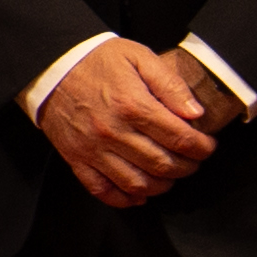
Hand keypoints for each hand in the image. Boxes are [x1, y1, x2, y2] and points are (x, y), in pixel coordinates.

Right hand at [38, 39, 220, 208]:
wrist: (50, 66)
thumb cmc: (97, 61)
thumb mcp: (139, 58)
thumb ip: (170, 84)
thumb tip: (196, 114)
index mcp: (133, 105)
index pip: (180, 139)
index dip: (203, 147)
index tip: (207, 145)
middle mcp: (113, 132)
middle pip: (163, 165)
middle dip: (188, 167)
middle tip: (192, 159)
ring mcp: (92, 149)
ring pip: (137, 183)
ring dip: (162, 185)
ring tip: (169, 174)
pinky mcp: (76, 159)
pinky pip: (102, 190)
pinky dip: (125, 199)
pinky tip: (140, 193)